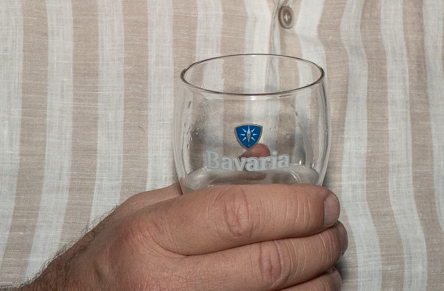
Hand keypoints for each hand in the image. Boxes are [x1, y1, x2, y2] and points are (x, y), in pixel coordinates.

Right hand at [22, 183, 344, 290]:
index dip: (297, 207)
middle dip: (318, 244)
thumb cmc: (108, 262)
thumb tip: (266, 165)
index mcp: (151, 237)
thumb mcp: (140, 213)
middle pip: (269, 264)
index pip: (241, 215)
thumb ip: (198, 191)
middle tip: (335, 231)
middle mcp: (167, 285)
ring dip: (318, 284)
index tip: (324, 202)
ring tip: (328, 265)